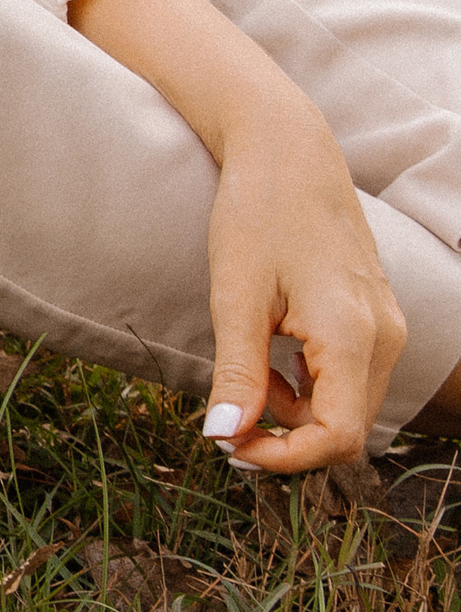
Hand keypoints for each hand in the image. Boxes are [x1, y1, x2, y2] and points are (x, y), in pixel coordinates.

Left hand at [200, 105, 405, 473]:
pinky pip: (351, 378)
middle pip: (347, 429)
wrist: (289, 153)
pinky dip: (310, 386)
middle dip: (286, 437)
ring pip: (349, 406)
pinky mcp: (377, 319)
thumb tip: (224, 436)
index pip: (339, 437)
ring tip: (248, 371)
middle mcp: (386, 336)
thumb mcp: (235, 295)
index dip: (284, 458)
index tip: (229, 446)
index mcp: (354, 334)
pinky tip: (273, 355)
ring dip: (295, 410)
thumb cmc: (257, 213)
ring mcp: (388, 327)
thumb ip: (236, 371)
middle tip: (225, 419)